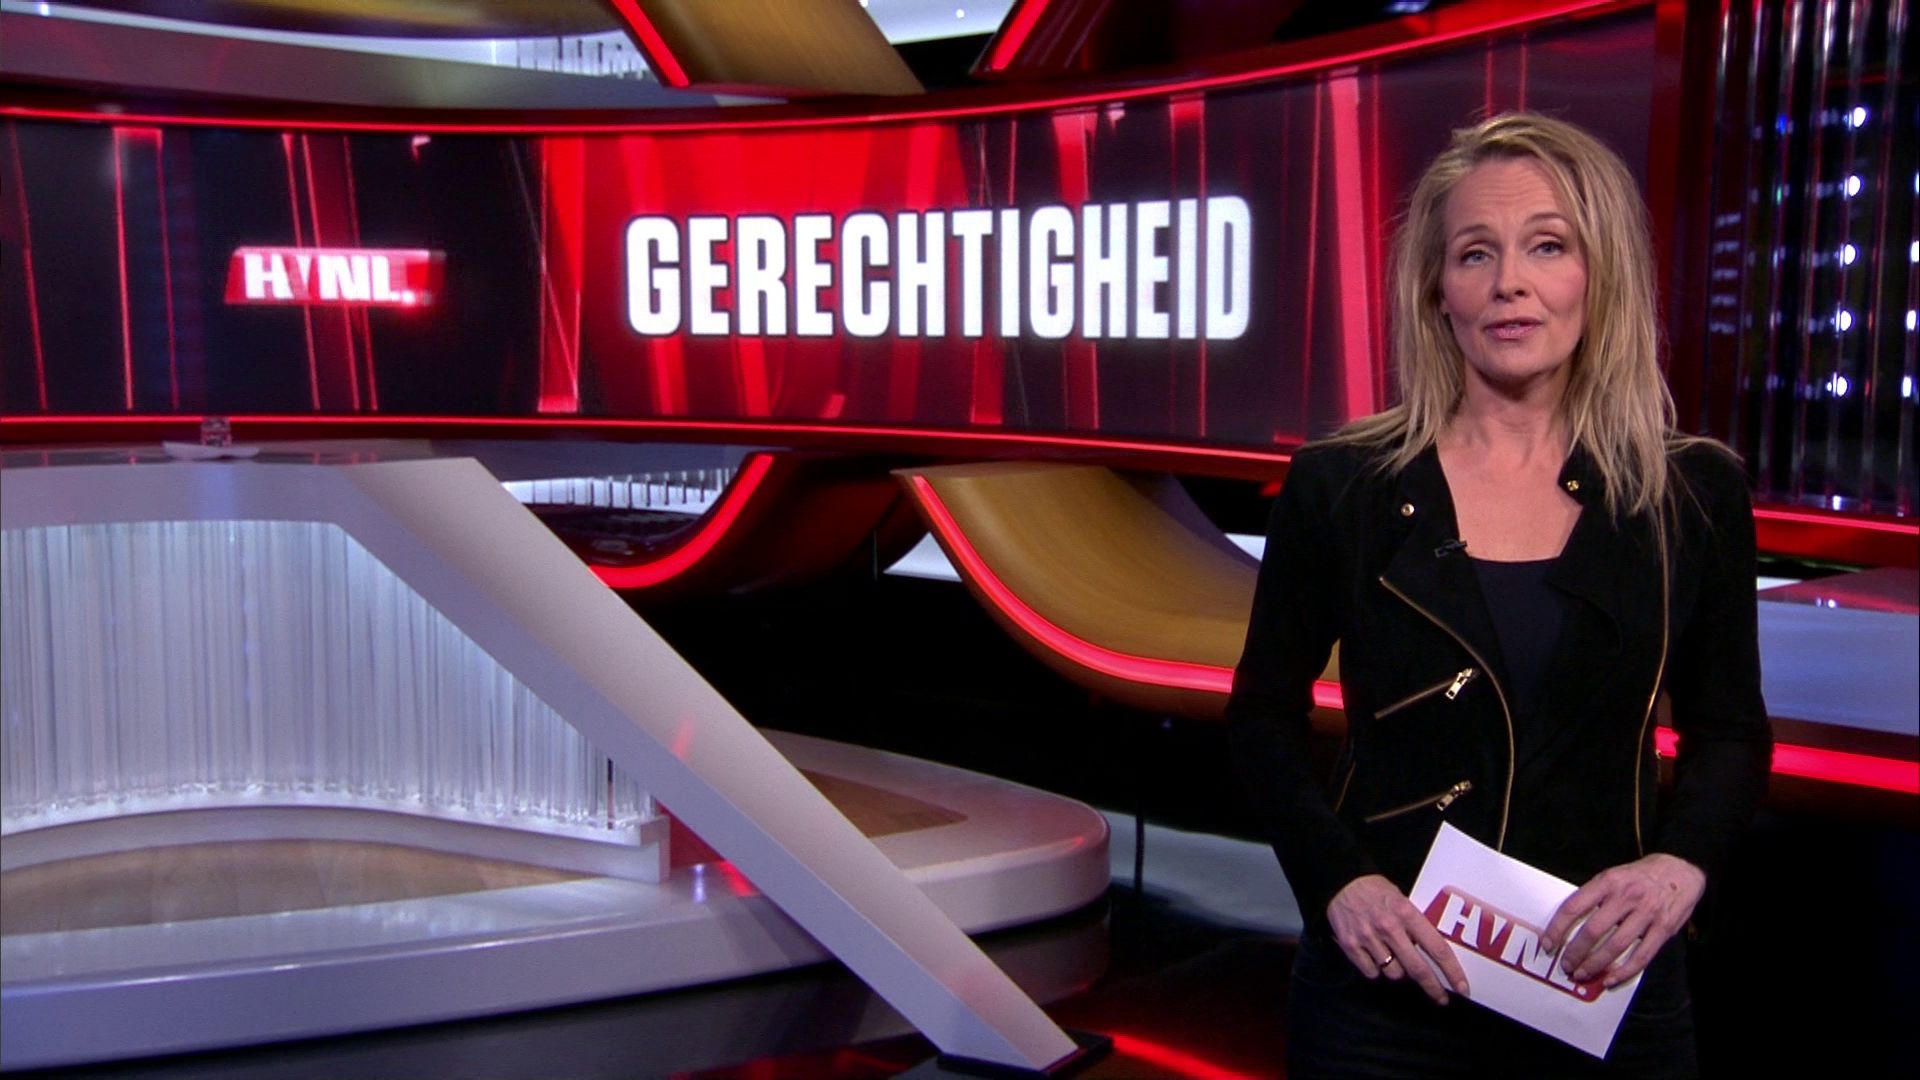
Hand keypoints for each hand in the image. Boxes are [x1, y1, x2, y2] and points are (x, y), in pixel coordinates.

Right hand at [1327, 874, 1471, 1004]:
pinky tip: (1374, 955)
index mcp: (1407, 913)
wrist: (1339, 881)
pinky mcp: (1351, 946)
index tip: (1462, 987)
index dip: (1452, 971)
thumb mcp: (1402, 898)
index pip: (1437, 948)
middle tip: (1441, 998)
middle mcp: (1389, 928)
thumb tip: (1430, 951)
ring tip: (1392, 955)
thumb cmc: (1375, 890)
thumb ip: (1415, 924)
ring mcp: (1369, 938)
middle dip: (1433, 987)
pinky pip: (1371, 972)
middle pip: (1418, 969)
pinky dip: (1376, 969)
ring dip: (1398, 971)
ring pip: (1394, 973)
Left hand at [1543, 854, 1704, 987]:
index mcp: (1608, 881)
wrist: (1681, 868)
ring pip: (1615, 946)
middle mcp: (1626, 897)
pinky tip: (1610, 980)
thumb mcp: (1613, 876)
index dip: (1557, 928)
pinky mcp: (1664, 928)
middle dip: (1575, 952)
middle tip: (1566, 966)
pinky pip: (1642, 956)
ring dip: (1595, 964)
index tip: (1548, 944)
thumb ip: (1595, 897)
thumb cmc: (1640, 876)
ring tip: (1582, 974)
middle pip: (1593, 930)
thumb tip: (1568, 925)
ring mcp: (1647, 913)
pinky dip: (1624, 971)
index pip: (1574, 907)